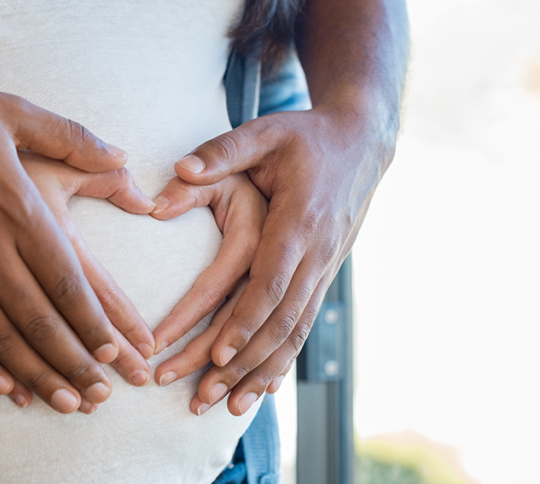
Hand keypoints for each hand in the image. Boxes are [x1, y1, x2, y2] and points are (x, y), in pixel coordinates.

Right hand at [0, 77, 152, 414]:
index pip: (66, 279)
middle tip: (101, 394)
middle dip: (74, 361)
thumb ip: (73, 138)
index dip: (93, 320)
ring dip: (35, 373)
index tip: (116, 349)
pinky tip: (5, 386)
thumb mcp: (12, 111)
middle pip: (38, 318)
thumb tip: (123, 157)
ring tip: (65, 402)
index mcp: (17, 206)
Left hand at [167, 106, 392, 415]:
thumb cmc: (305, 136)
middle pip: (280, 320)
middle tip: (202, 395)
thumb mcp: (264, 132)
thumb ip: (221, 151)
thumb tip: (178, 171)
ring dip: (261, 373)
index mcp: (299, 219)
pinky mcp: (323, 276)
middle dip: (243, 363)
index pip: (272, 281)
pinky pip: (303, 327)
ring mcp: (324, 268)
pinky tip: (261, 390)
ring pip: (295, 333)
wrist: (361, 143)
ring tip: (226, 407)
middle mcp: (316, 252)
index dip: (246, 320)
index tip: (217, 354)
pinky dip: (282, 361)